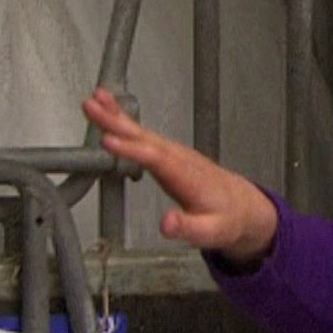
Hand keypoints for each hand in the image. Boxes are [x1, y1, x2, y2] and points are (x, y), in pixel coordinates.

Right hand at [82, 87, 277, 265]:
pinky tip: (108, 112)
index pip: (156, 158)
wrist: (241, 206)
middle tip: (91, 106)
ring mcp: (173, 152)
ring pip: (141, 130)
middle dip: (117, 121)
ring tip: (93, 100)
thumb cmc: (225, 218)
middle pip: (144, 136)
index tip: (107, 141)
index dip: (131, 149)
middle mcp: (178, 158)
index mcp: (187, 175)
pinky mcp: (166, 152)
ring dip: (116, 115)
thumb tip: (166, 224)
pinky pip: (141, 133)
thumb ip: (188, 228)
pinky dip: (123, 120)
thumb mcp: (210, 232)